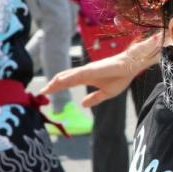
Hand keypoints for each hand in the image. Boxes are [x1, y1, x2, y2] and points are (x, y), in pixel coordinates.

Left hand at [41, 33, 162, 107]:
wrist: (131, 67)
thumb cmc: (121, 77)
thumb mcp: (107, 93)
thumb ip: (94, 98)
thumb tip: (82, 104)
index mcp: (87, 78)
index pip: (67, 83)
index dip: (56, 87)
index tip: (45, 93)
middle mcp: (84, 73)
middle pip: (64, 79)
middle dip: (52, 86)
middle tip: (41, 93)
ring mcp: (87, 70)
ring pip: (68, 76)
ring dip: (56, 82)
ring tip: (46, 89)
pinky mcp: (92, 69)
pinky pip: (77, 75)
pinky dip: (67, 78)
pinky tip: (59, 81)